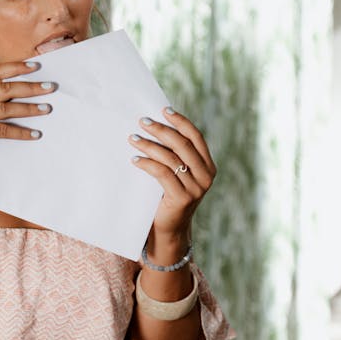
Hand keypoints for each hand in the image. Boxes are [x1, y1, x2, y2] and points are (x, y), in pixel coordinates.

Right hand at [0, 60, 54, 185]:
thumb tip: (14, 87)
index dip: (16, 67)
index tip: (36, 66)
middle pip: (3, 88)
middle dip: (30, 87)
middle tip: (50, 87)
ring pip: (6, 108)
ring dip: (30, 108)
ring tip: (47, 109)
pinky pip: (3, 129)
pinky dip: (21, 132)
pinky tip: (35, 134)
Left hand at [129, 107, 215, 244]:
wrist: (169, 229)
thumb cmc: (168, 196)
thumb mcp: (178, 174)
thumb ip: (176, 155)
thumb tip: (156, 125)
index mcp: (208, 166)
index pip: (196, 137)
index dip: (180, 122)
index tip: (163, 110)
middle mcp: (206, 176)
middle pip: (182, 145)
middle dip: (161, 130)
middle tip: (142, 122)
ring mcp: (196, 188)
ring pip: (171, 158)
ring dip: (149, 145)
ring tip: (133, 139)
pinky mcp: (182, 198)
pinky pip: (162, 173)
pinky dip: (147, 163)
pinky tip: (134, 159)